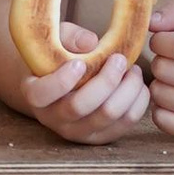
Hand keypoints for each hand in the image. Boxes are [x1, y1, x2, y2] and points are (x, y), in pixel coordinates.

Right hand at [18, 18, 150, 139]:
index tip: (80, 63)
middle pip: (80, 106)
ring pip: (107, 116)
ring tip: (133, 69)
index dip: (62, 80)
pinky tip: (137, 84)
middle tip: (119, 58)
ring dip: (127, 89)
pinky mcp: (99, 137)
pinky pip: (125, 123)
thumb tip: (90, 42)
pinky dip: (137, 102)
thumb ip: (69, 37)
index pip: (42, 94)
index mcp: (35, 94)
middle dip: (106, 80)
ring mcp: (77, 132)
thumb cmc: (58, 57)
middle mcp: (53, 118)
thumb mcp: (57, 40)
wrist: (61, 83)